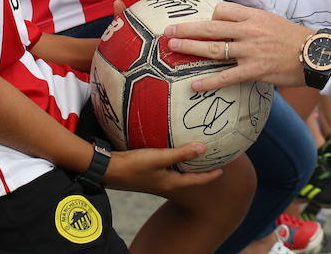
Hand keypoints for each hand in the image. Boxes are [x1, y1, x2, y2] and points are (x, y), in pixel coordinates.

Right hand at [104, 143, 220, 195]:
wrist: (108, 169)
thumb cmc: (133, 165)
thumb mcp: (158, 158)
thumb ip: (180, 153)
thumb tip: (204, 148)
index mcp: (170, 182)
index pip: (196, 181)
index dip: (210, 175)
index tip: (223, 169)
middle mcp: (165, 181)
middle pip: (189, 177)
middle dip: (201, 169)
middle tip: (213, 159)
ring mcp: (156, 177)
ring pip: (178, 171)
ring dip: (188, 163)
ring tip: (196, 153)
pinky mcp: (148, 170)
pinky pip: (168, 165)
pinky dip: (176, 159)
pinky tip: (173, 148)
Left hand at [164, 2, 312, 91]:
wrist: (315, 55)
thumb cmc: (293, 39)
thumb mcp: (272, 21)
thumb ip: (251, 22)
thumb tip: (232, 25)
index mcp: (253, 16)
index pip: (222, 10)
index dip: (207, 16)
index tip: (198, 22)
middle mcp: (249, 31)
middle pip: (211, 27)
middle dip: (187, 28)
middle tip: (167, 30)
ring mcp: (250, 51)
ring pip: (214, 49)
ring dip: (190, 48)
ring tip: (172, 48)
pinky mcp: (254, 70)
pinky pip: (226, 76)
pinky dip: (208, 82)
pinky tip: (194, 85)